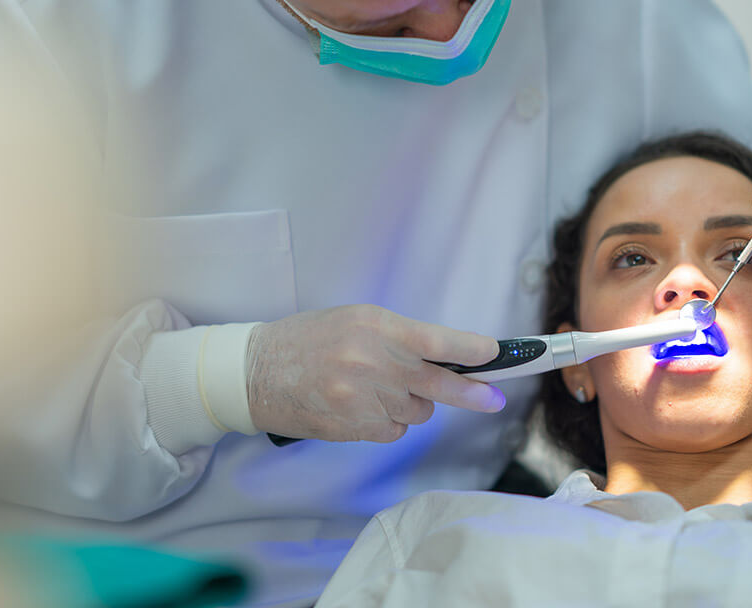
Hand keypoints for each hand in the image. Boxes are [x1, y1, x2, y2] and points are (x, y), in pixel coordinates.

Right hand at [246, 305, 504, 442]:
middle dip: (472, 392)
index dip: (470, 349)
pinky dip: (388, 423)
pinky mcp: (353, 426)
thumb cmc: (307, 340)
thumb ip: (397, 337)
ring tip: (377, 388)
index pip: (435, 340)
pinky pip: (393, 431)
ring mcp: (362, 397)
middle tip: (495, 398)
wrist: (256, 372)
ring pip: (416, 411)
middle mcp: (371, 361)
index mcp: (374, 325)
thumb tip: (446, 358)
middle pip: (437, 383)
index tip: (495, 353)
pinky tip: (363, 407)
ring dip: (410, 404)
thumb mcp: (353, 320)